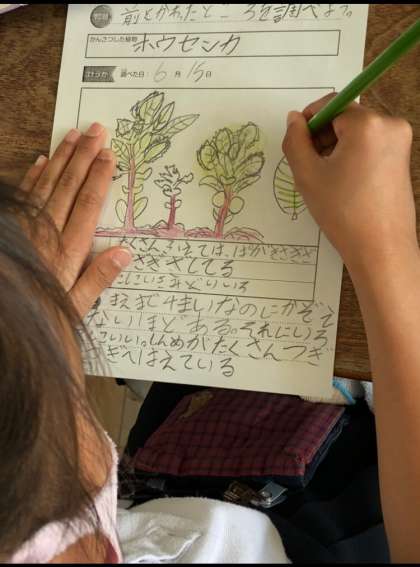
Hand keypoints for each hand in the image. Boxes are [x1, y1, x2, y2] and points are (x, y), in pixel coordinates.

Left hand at [19, 122, 131, 316]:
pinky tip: (40, 161)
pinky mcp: (13, 227)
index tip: (109, 154)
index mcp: (69, 250)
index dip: (100, 177)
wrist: (6, 318)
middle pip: (70, 186)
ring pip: (47, 184)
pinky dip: (33, 177)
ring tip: (72, 135)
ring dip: (61, 158)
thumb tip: (125, 253)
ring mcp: (28, 227)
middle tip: (95, 129)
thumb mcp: (76, 306)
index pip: (89, 204)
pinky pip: (24, 195)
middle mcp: (49, 232)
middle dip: (83, 156)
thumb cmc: (44, 314)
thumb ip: (98, 279)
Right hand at [282, 94, 416, 275]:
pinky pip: (371, 145)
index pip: (332, 104)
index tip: (297, 141)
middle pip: (346, 118)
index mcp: (367, 124)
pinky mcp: (403, 158)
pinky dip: (353, 156)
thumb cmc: (344, 213)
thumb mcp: (308, 175)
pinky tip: (344, 182)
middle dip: (324, 136)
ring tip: (327, 179)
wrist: (381, 248)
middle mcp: (390, 125)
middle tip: (310, 166)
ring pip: (358, 133)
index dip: (310, 120)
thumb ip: (295, 141)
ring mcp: (401, 142)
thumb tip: (294, 119)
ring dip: (337, 147)